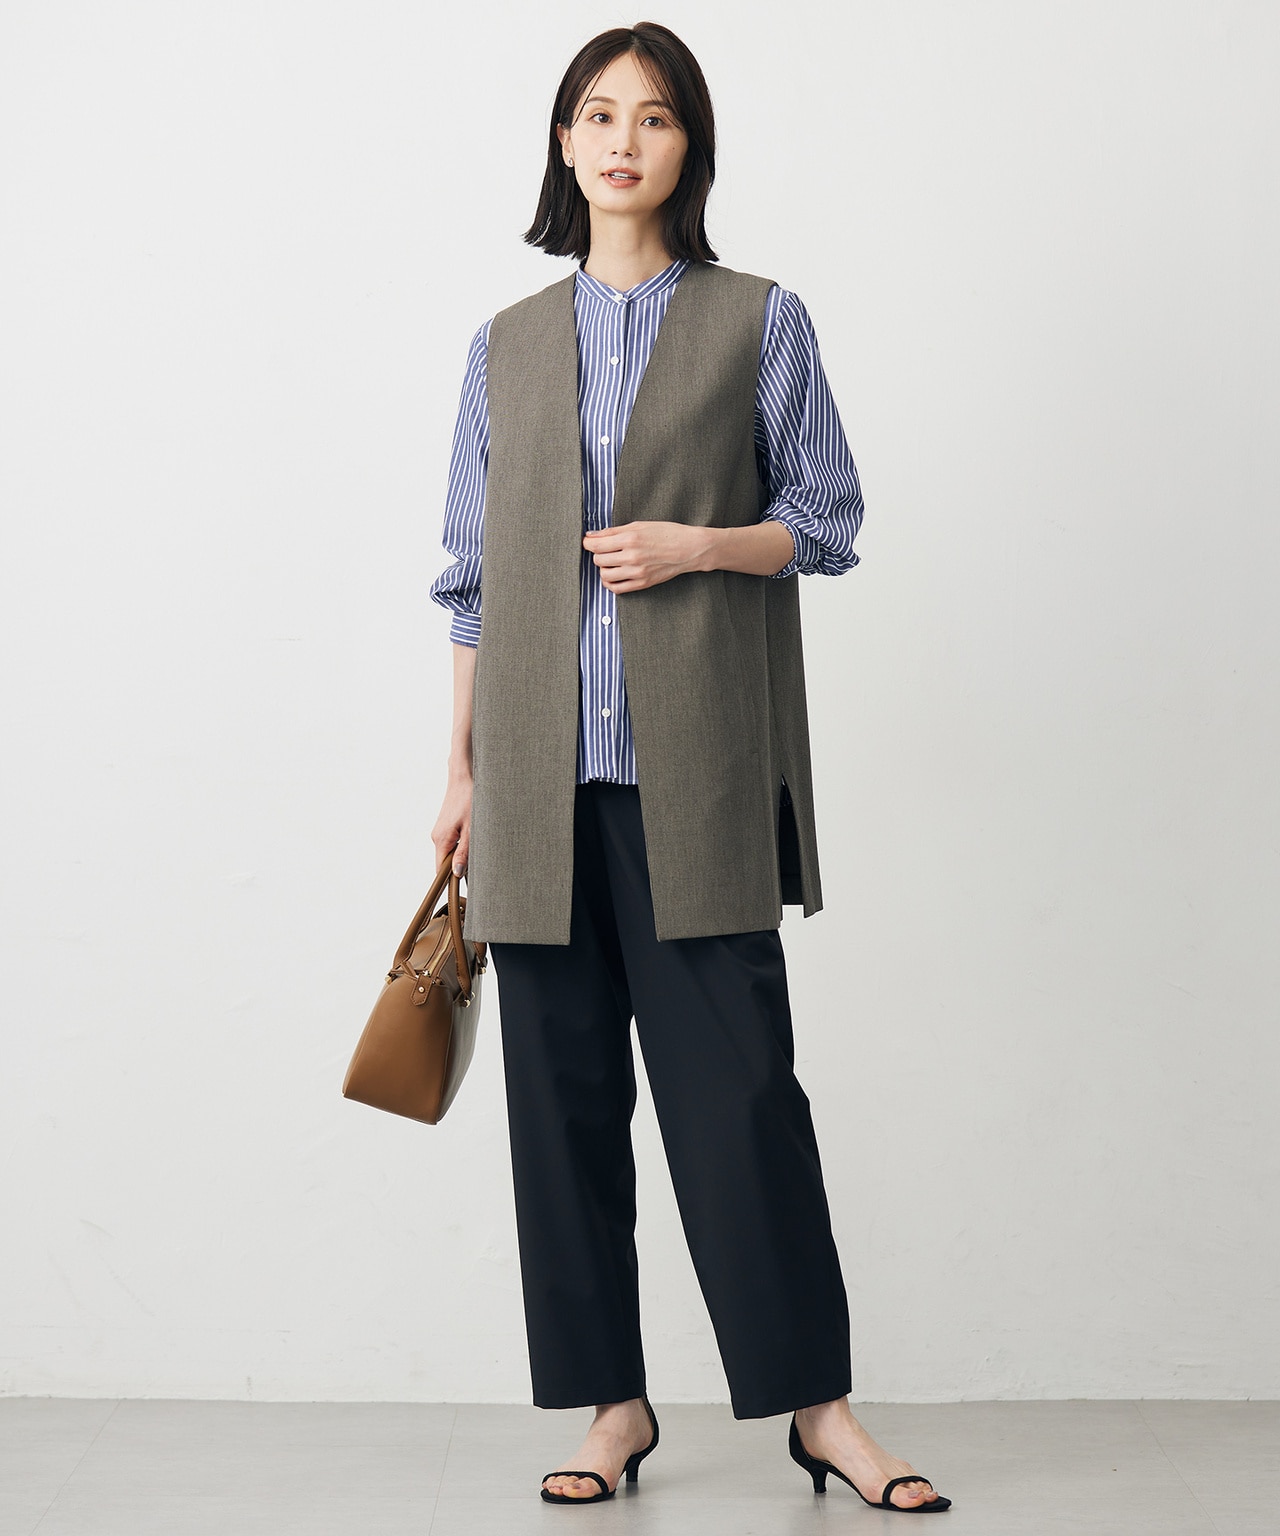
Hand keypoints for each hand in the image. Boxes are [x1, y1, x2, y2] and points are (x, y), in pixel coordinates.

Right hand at [432, 774, 472, 876]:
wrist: (464, 776)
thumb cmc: (469, 799)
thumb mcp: (472, 829)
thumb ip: (464, 853)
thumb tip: (456, 873)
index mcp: (441, 840)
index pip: (440, 870)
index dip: (450, 880)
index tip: (464, 886)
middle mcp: (437, 837)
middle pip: (445, 862)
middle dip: (460, 867)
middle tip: (479, 866)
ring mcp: (440, 831)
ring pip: (450, 852)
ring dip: (463, 854)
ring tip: (479, 848)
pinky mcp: (446, 826)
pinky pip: (452, 843)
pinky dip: (463, 845)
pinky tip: (474, 837)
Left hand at [583, 520, 715, 591]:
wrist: (688, 548)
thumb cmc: (666, 533)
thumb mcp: (639, 525)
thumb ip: (613, 531)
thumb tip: (591, 535)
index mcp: (630, 538)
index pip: (595, 545)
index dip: (588, 543)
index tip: (589, 542)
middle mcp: (631, 556)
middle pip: (598, 560)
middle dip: (597, 554)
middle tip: (605, 550)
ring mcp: (637, 572)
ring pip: (604, 575)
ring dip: (604, 569)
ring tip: (611, 563)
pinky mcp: (642, 584)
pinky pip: (617, 589)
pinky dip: (611, 583)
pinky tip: (615, 575)